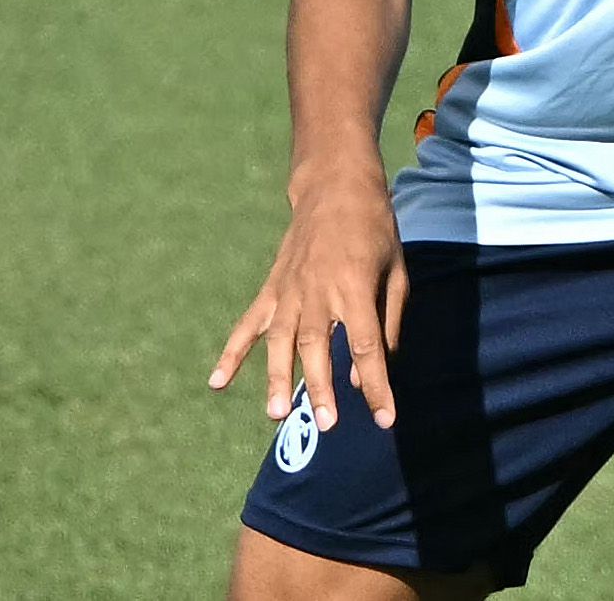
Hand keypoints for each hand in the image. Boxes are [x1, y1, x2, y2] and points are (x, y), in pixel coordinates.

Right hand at [209, 174, 408, 431]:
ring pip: (280, 339)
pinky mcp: (272, 288)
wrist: (334, 187)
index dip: (376, 384)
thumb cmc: (375, 231)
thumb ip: (387, 323)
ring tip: (277, 414)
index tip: (385, 419)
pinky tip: (217, 383)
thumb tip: (369, 372)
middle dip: (321, 387)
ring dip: (276, 377)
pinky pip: (249, 324)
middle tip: (327, 425)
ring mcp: (289, 288)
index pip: (366, 344)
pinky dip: (231, 353)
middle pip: (316, 345)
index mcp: (355, 285)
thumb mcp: (396, 272)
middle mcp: (318, 288)